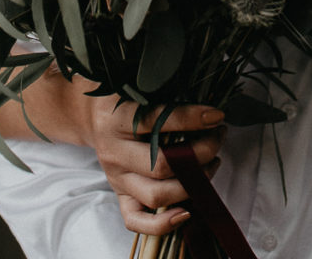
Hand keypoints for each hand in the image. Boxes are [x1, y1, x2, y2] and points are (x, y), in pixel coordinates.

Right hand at [84, 90, 224, 234]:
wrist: (93, 117)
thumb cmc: (123, 99)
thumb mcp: (139, 88)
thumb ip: (167, 94)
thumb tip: (208, 106)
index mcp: (118, 119)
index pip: (157, 121)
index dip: (192, 119)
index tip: (217, 116)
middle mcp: (114, 152)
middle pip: (161, 165)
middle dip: (199, 154)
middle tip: (218, 138)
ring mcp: (116, 178)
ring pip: (156, 195)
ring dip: (191, 184)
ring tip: (212, 164)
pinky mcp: (119, 196)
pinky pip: (137, 221)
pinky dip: (163, 224)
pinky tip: (187, 211)